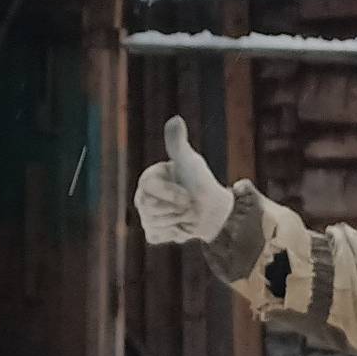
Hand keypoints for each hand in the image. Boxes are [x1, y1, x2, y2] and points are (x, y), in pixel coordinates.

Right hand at [135, 116, 234, 245]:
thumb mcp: (189, 162)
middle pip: (148, 208)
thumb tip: (175, 119)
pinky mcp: (153, 233)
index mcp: (148, 177)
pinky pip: (157, 236)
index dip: (171, 194)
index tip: (188, 195)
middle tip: (188, 204)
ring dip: (177, 220)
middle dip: (175, 208)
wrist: (214, 210)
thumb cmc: (201, 182)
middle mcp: (143, 196)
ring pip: (153, 223)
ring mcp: (146, 216)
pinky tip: (181, 226)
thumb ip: (177, 144)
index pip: (148, 188)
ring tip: (186, 213)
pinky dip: (173, 233)